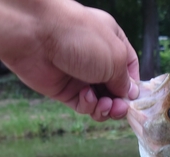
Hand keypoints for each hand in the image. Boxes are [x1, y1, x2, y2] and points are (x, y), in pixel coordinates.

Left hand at [2, 0, 138, 121]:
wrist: (35, 35)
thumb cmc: (81, 37)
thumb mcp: (116, 57)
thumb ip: (124, 80)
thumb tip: (129, 95)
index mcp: (112, 43)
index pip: (129, 69)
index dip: (133, 86)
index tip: (134, 99)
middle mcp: (96, 59)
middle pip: (115, 89)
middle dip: (120, 102)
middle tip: (120, 109)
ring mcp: (79, 75)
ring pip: (100, 101)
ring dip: (106, 108)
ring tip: (106, 106)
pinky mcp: (63, 89)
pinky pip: (82, 105)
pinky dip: (88, 105)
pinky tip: (85, 96)